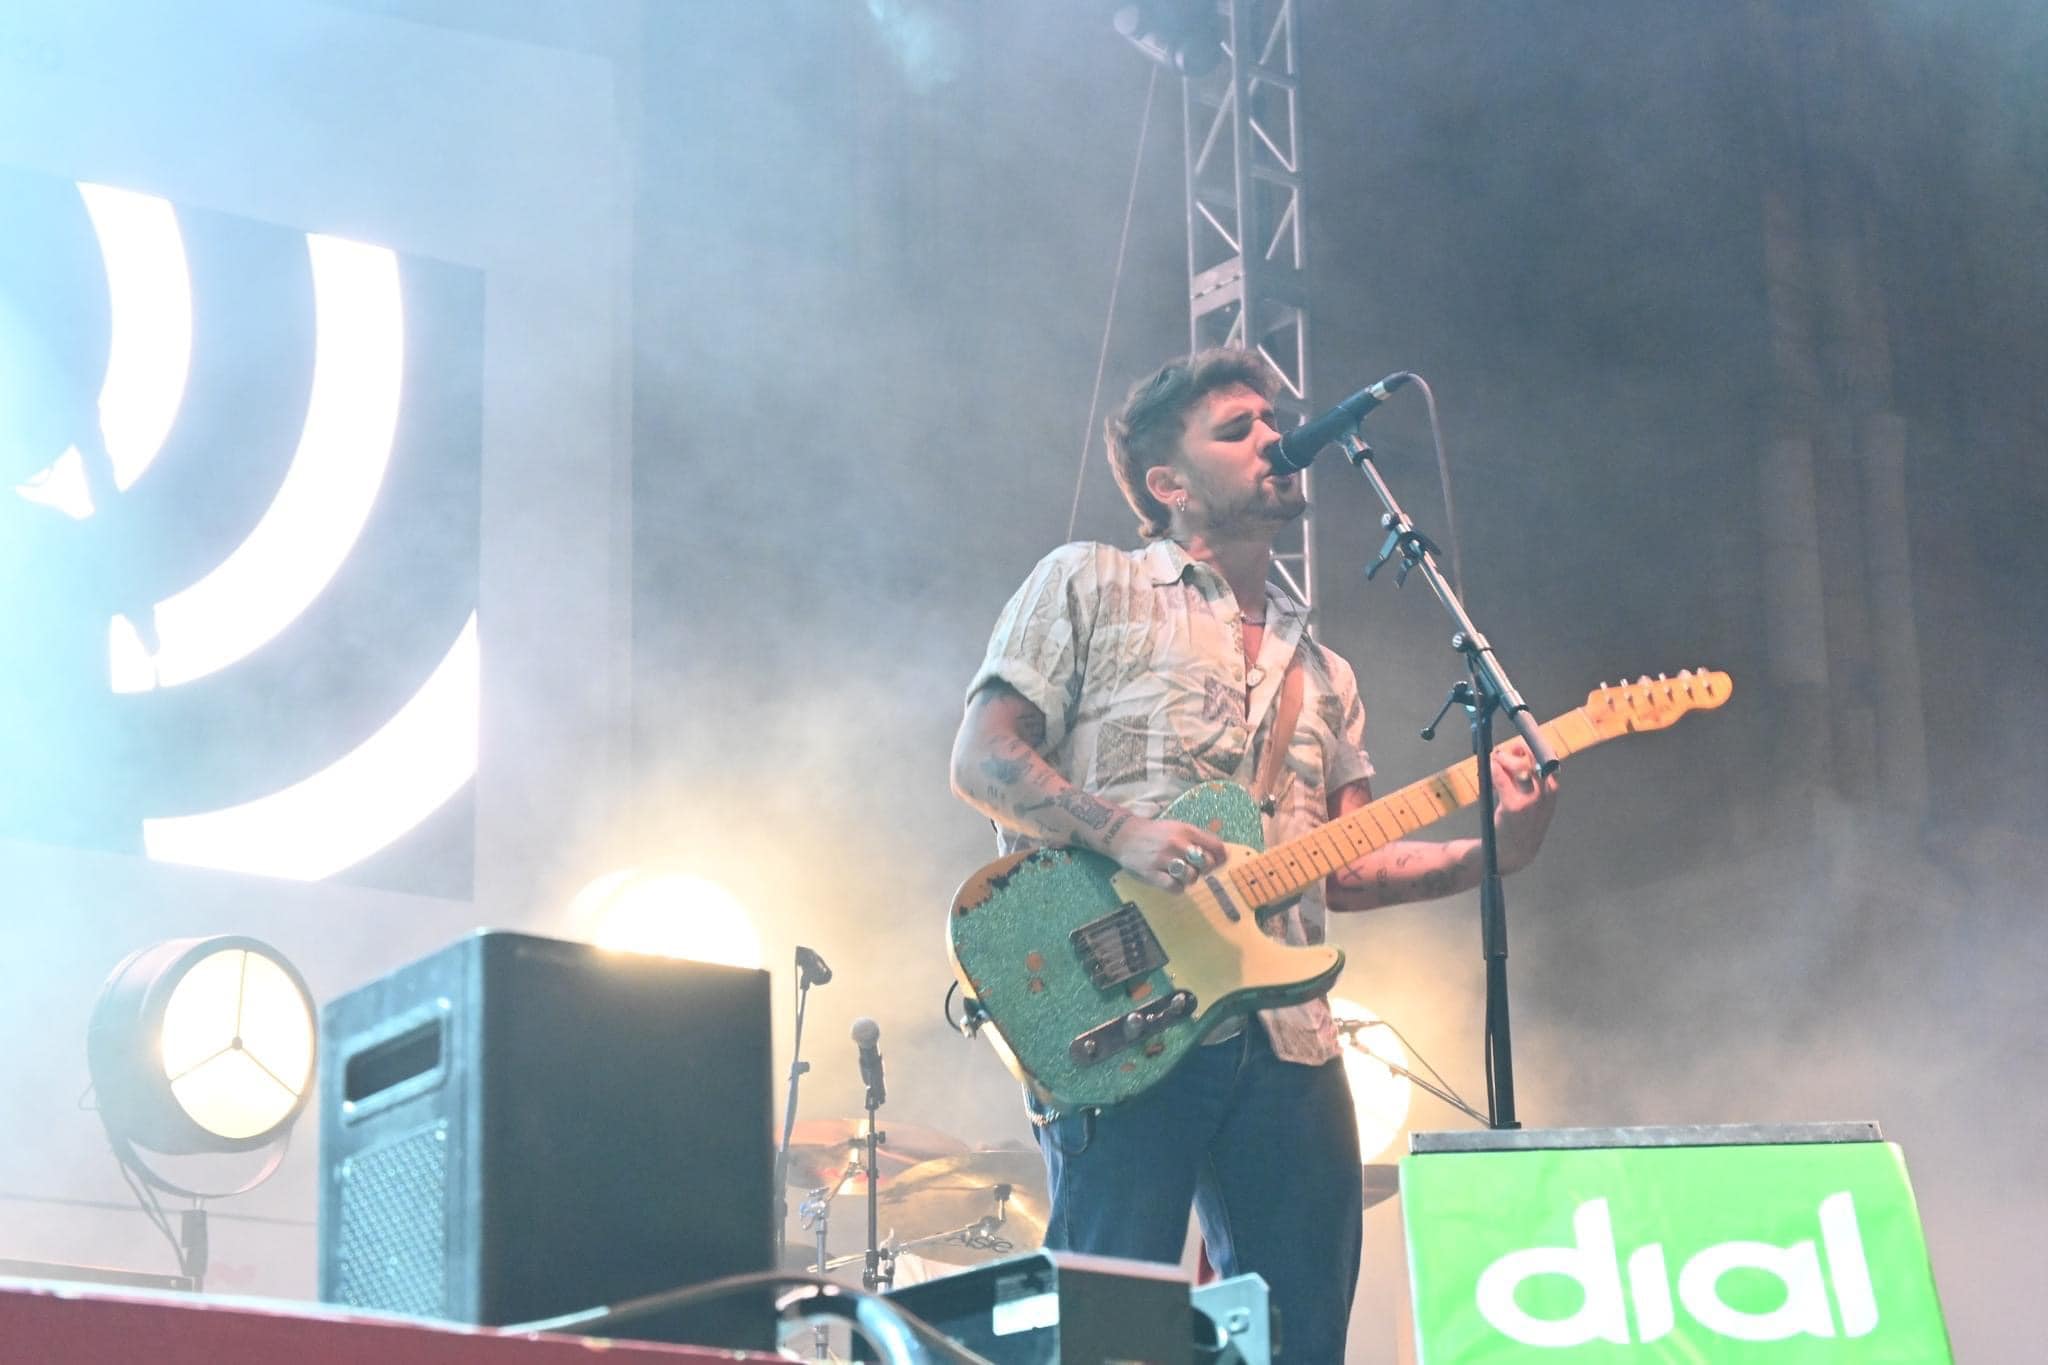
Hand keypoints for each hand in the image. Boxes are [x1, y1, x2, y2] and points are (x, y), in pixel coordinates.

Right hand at [1106, 816, 1228, 891]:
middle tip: (1194, 867)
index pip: (1216, 846)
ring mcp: (1164, 859)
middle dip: (1203, 869)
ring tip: (1180, 874)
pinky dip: (1177, 888)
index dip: (1220, 857)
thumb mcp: (1178, 829)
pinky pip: (1175, 887)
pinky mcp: (1152, 873)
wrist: (1125, 835)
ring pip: (1191, 877)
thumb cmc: (1156, 833)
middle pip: (1206, 863)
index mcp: (1186, 831)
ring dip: (1189, 878)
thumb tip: (1223, 856)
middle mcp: (1177, 843)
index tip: (1217, 862)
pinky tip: (1171, 881)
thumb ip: (1199, 840)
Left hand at [1489, 739, 1558, 874]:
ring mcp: (1530, 800)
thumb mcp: (1535, 801)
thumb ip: (1530, 779)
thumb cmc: (1522, 822)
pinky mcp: (1513, 806)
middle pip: (1533, 759)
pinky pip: (1501, 778)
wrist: (1516, 851)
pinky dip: (1493, 769)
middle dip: (1517, 750)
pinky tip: (1489, 767)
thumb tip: (1516, 752)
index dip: (1532, 747)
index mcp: (1552, 790)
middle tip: (1503, 752)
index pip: (1548, 758)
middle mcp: (1545, 794)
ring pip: (1518, 766)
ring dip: (1503, 758)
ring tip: (1495, 759)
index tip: (1518, 747)